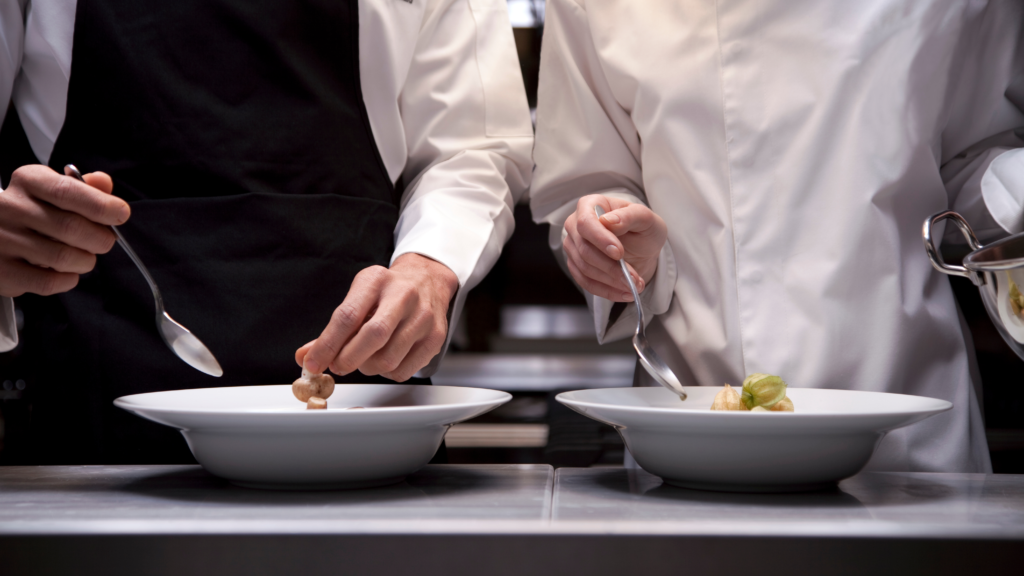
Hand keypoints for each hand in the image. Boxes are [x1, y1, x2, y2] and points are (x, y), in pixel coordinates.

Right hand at [0, 165, 128, 297]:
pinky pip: (48, 282)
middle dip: (100, 239)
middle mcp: (11, 207)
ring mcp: (2, 240)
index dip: (101, 205)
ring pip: (63, 257)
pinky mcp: (2, 271)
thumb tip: (104, 182)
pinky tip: (66, 272)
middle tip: (102, 242)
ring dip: (85, 261)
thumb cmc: (32, 212)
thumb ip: (82, 188)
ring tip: (83, 257)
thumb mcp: (53, 191)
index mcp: (29, 181)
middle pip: (72, 227)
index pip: (68, 191)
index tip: (120, 214)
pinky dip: (68, 280)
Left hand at [295, 253, 458, 381]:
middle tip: (338, 366)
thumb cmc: (387, 292)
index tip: (314, 362)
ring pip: (388, 359)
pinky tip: (386, 359)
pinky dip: (387, 373)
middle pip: (373, 336)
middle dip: (348, 359)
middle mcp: (404, 296)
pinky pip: (404, 370)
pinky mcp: (436, 337)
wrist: (427, 281)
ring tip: (365, 359)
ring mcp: (423, 317)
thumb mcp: (358, 298)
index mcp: (377, 281)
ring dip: (368, 367)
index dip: (327, 344)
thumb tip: (306, 356)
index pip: (348, 316)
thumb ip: (332, 329)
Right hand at [563, 194, 666, 301]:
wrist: (642, 246)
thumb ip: (629, 216)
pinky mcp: (576, 266)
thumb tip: (608, 221)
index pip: (585, 223)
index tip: (619, 253)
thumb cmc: (642, 227)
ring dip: (611, 281)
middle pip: (584, 250)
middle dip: (610, 267)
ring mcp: (573, 246)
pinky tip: (624, 293)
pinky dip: (606, 291)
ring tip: (634, 285)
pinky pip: (586, 283)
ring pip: (585, 269)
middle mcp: (575, 225)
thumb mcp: (645, 218)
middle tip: (633, 278)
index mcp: (590, 205)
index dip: (600, 239)